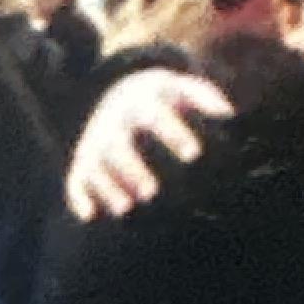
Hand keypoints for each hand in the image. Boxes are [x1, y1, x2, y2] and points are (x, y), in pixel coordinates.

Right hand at [66, 69, 225, 218]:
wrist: (121, 93)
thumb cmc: (165, 100)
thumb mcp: (182, 88)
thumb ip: (205, 97)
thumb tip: (228, 114)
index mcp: (141, 104)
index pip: (156, 117)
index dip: (173, 134)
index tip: (195, 154)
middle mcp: (114, 124)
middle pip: (119, 147)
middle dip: (134, 169)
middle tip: (153, 193)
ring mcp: (96, 144)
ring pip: (97, 167)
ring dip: (108, 187)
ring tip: (126, 209)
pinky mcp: (83, 162)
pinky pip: (75, 180)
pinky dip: (79, 197)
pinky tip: (90, 215)